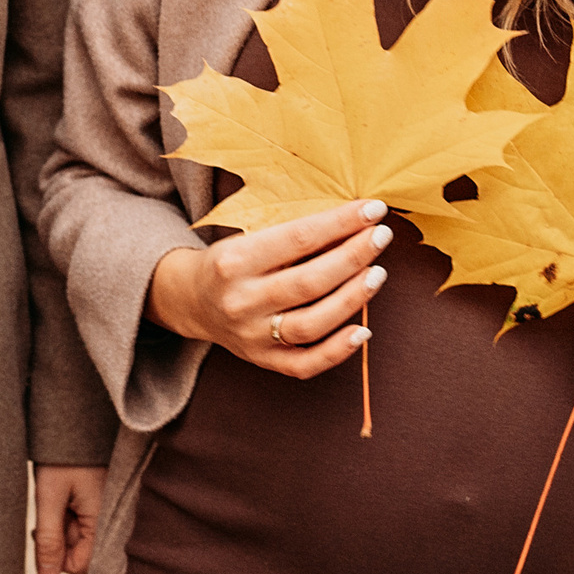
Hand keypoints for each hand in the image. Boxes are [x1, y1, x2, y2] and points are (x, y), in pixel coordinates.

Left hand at [32, 464, 105, 573]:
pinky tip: (61, 500)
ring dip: (63, 528)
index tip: (41, 535)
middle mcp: (110, 522)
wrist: (75, 421)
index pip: (83, 567)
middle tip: (46, 516)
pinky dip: (68, 518)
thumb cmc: (62, 457)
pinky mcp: (102, 506)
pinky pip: (85, 525)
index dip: (58, 560)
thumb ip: (49, 539)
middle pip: (82, 555)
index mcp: (102, 521)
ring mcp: (107, 514)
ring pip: (81, 540)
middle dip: (60, 542)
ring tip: (54, 501)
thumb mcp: (49, 497)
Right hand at [144, 199, 389, 379]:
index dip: (340, 223)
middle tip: (382, 236)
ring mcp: (251, 336)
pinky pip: (304, 364)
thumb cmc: (230, 261)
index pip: (298, 239)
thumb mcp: (247, 237)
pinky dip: (337, 351)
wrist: (191, 300)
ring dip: (352, 299)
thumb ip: (292, 235)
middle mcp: (240, 301)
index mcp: (234, 261)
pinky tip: (363, 331)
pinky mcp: (261, 360)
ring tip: (377, 274)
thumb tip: (353, 224)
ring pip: (312, 323)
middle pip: (309, 282)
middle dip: (353, 256)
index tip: (372, 209)